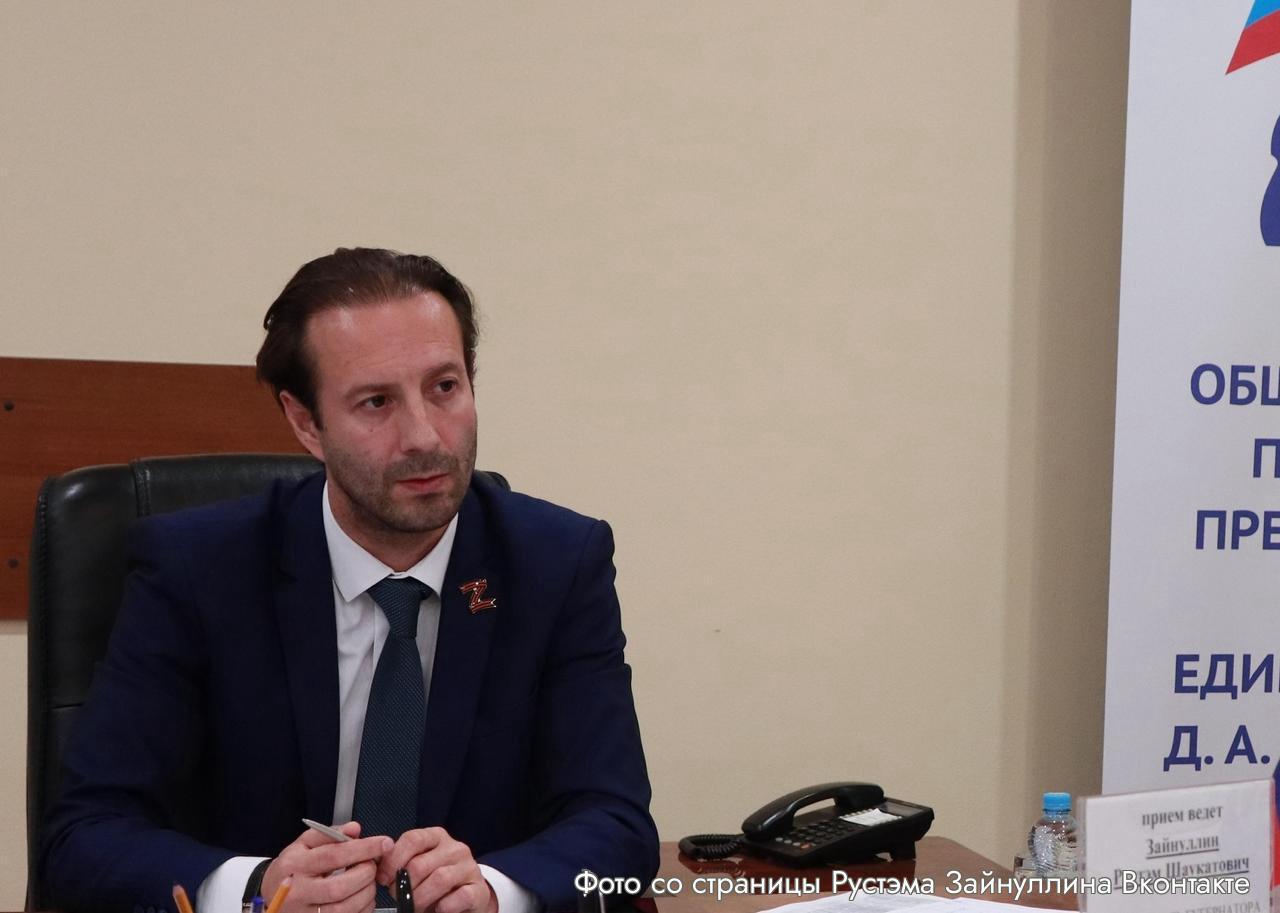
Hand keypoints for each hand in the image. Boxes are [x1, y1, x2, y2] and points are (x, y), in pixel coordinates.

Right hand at [262, 821, 393, 912]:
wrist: (270, 896)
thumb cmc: (292, 868)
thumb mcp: (303, 844)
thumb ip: (329, 834)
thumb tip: (355, 829)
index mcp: (295, 865)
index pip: (333, 855)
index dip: (363, 849)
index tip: (385, 843)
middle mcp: (297, 892)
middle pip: (339, 887)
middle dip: (365, 874)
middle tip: (372, 866)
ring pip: (343, 909)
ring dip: (366, 894)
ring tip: (368, 882)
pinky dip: (361, 910)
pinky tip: (362, 898)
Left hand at [379, 826, 498, 912]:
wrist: (468, 898)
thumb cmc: (435, 883)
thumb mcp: (418, 867)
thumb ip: (401, 863)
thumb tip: (378, 869)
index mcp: (437, 837)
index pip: (413, 839)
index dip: (393, 860)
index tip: (383, 879)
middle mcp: (455, 848)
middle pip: (421, 864)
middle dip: (403, 886)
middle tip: (398, 897)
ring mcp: (469, 868)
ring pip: (439, 878)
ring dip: (420, 898)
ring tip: (414, 907)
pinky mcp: (479, 889)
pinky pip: (459, 896)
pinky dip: (444, 906)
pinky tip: (439, 908)